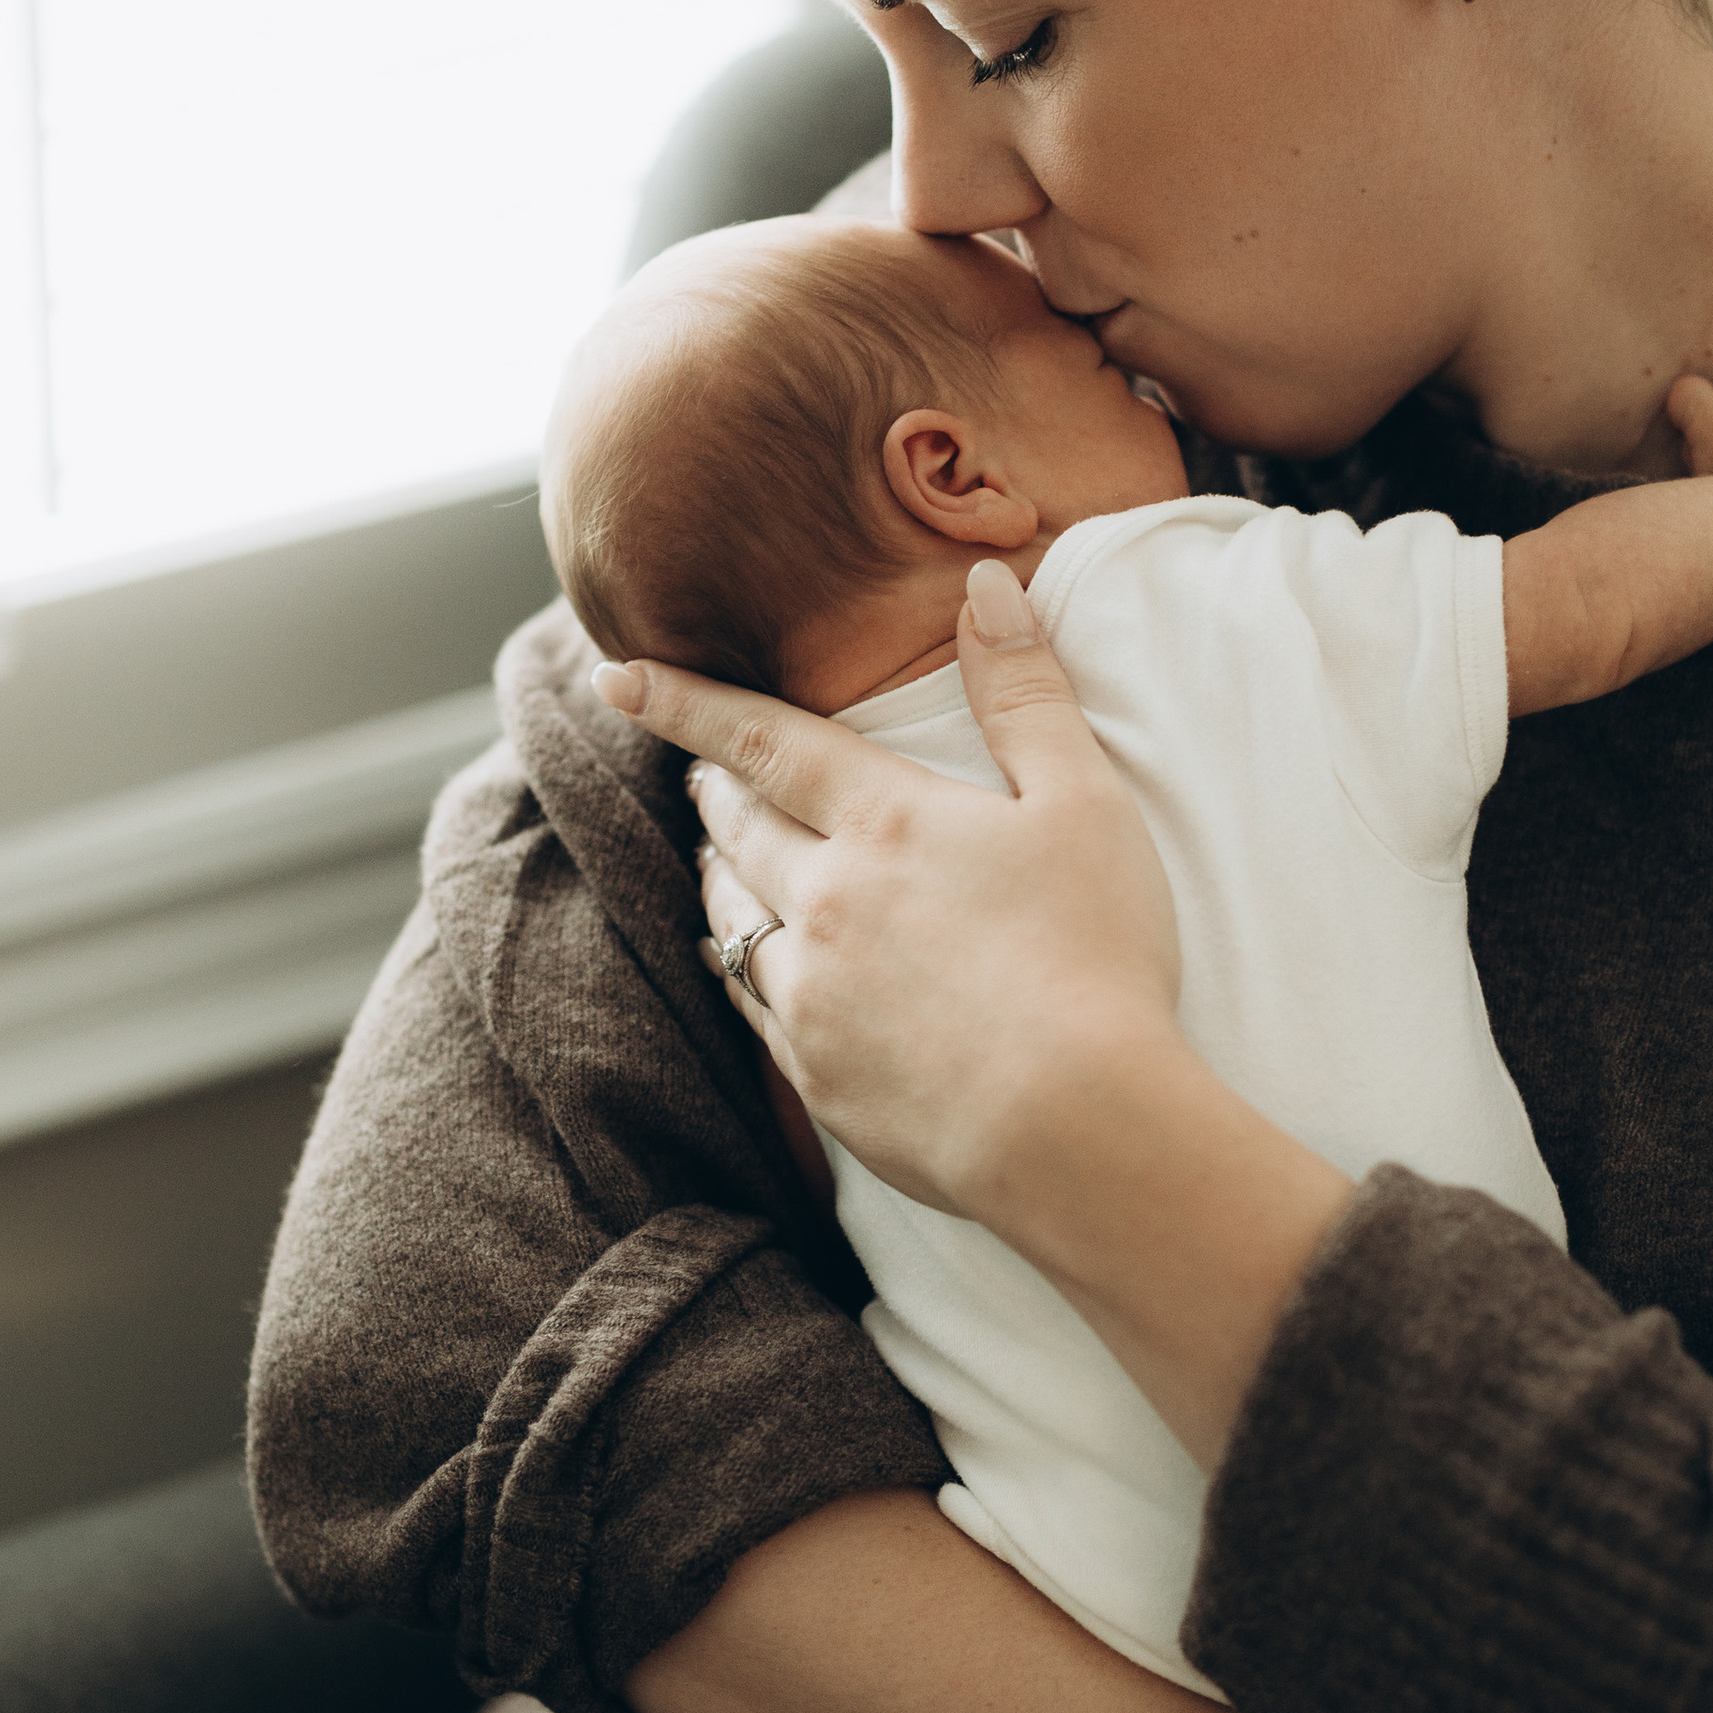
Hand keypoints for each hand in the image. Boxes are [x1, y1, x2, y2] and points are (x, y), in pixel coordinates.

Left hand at [598, 560, 1184, 1224]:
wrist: (1075, 1129)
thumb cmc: (1096, 956)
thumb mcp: (1084, 803)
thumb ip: (1027, 692)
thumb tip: (989, 584)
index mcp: (884, 822)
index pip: (765, 740)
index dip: (686, 701)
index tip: (616, 674)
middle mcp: (825, 901)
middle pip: (739, 830)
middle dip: (714, 792)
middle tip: (701, 773)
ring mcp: (811, 994)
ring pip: (731, 919)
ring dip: (719, 879)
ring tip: (718, 860)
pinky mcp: (816, 1076)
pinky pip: (748, 1005)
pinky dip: (735, 969)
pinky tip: (740, 966)